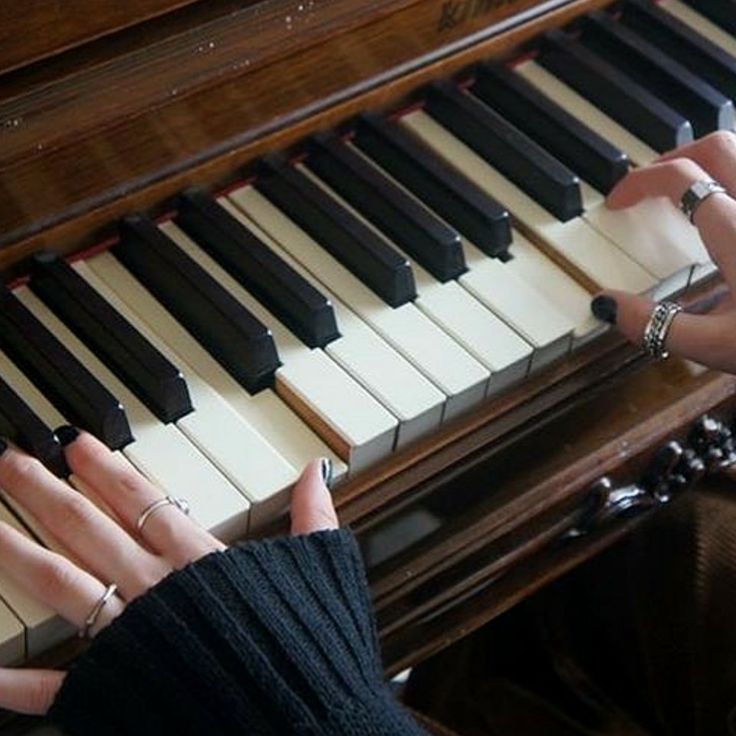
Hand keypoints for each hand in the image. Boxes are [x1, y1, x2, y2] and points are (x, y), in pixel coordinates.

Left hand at [0, 430, 336, 714]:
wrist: (302, 723)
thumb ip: (311, 518)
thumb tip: (315, 472)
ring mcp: (130, 639)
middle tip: (11, 462)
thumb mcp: (321, 570)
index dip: (105, 469)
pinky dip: (16, 680)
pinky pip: (55, 685)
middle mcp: (157, 590)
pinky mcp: (115, 691)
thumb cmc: (310, 650)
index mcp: (202, 561)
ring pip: (62, 585)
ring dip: (16, 552)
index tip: (74, 444)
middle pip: (88, 530)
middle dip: (45, 493)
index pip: (142, 501)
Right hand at [596, 131, 735, 372]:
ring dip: (709, 162)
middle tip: (648, 187)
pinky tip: (730, 208)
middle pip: (715, 147)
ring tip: (685, 191)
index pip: (679, 178)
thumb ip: (656, 326)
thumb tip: (605, 304)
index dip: (638, 182)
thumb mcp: (718, 346)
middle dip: (672, 157)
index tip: (616, 202)